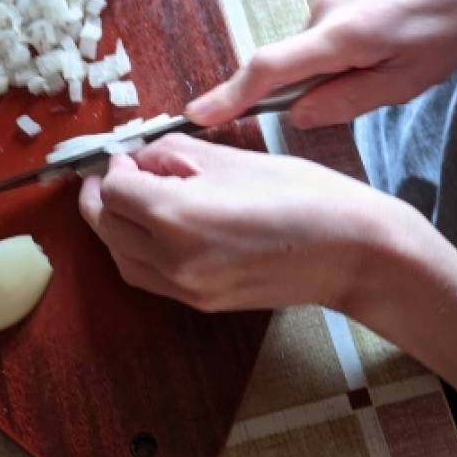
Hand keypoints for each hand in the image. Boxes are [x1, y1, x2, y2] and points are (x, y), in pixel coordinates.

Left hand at [78, 134, 402, 312]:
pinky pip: (147, 277)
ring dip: (114, 227)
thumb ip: (173, 154)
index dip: (115, 166)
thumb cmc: (304, 196)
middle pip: (105, 227)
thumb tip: (140, 158)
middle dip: (103, 196)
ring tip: (133, 200)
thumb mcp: (233, 158)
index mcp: (176, 217)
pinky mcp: (201, 303)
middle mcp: (171, 260)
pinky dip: (137, 251)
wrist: (353, 252)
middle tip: (116, 172)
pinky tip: (155, 229)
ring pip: (120, 258)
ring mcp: (185, 289)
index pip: (114, 190)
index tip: (129, 153)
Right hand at [187, 0, 456, 128]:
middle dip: (317, 91)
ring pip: (314, 53)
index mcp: (344, 34)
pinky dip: (346, 52)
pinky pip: (326, 35)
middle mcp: (325, 8)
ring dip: (342, 70)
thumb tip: (298, 114)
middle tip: (381, 84)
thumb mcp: (412, 77)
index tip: (196, 116)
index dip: (231, 96)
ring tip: (402, 57)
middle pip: (293, 67)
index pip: (270, 69)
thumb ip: (349, 99)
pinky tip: (395, 41)